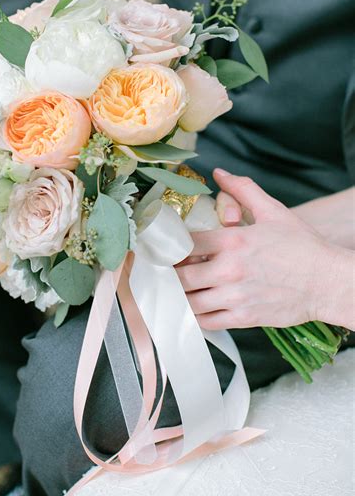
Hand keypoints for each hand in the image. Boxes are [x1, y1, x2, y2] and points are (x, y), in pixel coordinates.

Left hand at [177, 169, 353, 329]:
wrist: (328, 282)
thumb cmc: (303, 247)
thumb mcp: (273, 211)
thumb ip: (243, 190)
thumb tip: (220, 174)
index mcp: (233, 241)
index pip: (185, 244)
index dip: (172, 246)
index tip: (168, 247)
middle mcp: (229, 270)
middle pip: (181, 276)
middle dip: (170, 273)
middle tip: (167, 270)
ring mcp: (235, 297)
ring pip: (190, 302)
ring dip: (179, 296)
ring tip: (177, 289)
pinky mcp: (244, 319)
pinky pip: (207, 321)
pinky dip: (195, 316)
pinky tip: (193, 308)